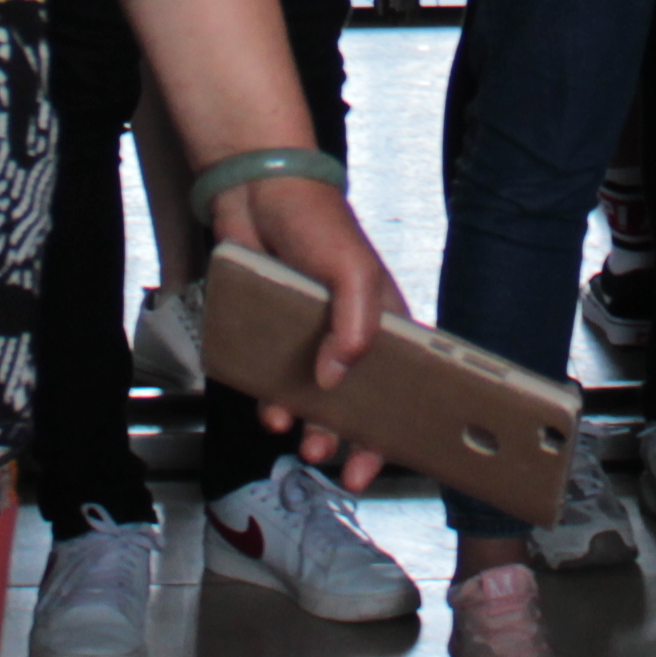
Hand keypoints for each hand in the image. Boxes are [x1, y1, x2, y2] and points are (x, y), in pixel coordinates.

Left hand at [217, 176, 402, 486]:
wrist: (254, 195)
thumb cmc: (316, 222)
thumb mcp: (352, 271)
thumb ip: (355, 325)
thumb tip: (333, 380)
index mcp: (383, 322)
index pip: (400, 384)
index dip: (394, 426)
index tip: (379, 460)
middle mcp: (349, 336)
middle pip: (358, 402)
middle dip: (348, 439)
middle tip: (333, 461)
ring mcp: (311, 339)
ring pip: (315, 400)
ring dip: (310, 427)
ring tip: (302, 442)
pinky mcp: (274, 337)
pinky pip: (276, 382)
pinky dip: (274, 403)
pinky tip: (270, 411)